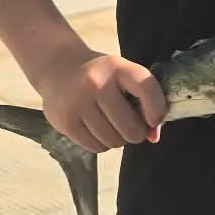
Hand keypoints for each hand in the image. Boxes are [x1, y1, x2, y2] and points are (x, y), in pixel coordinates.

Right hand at [34, 46, 167, 153]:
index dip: (157, 109)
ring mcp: (78, 102)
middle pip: (130, 127)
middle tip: (130, 125)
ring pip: (113, 141)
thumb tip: (153, 137)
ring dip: (118, 140)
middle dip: (136, 133)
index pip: (146, 87)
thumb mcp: (123, 77)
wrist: (57, 67)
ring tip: (111, 126)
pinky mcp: (65, 121)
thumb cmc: (101, 76)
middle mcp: (96, 83)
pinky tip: (97, 129)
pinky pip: (95, 147)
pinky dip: (101, 144)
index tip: (154, 120)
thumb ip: (145, 101)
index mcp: (117, 67)